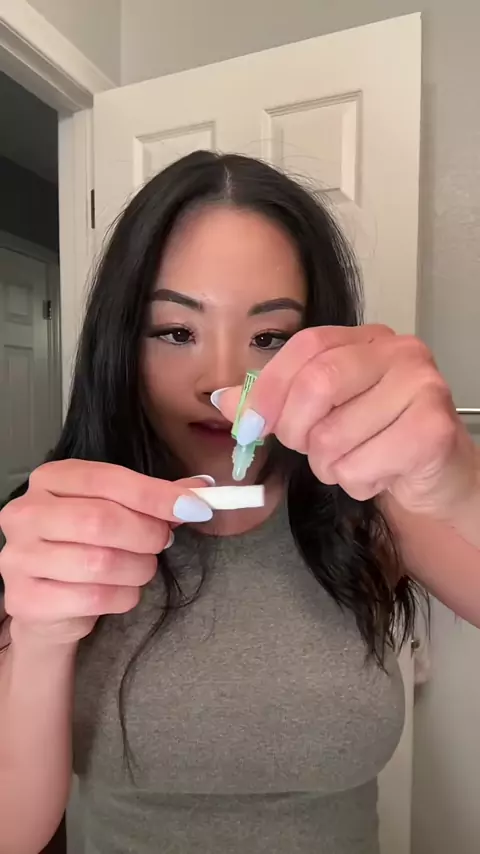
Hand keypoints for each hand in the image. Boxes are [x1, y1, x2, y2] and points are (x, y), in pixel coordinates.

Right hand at [0, 460, 212, 644]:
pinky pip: (95, 598)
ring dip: (138, 568)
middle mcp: (26, 513)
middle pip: (101, 520)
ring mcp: (19, 557)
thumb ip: (155, 498)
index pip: (107, 479)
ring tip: (140, 567)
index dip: (156, 495)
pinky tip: (121, 590)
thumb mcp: (118, 511)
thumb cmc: (85, 546)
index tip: (194, 507)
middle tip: (162, 542)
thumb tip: (200, 488)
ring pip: (101, 563)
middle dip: (147, 534)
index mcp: (49, 479)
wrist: (49, 604)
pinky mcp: (26, 599)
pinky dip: (124, 596)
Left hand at [215, 325, 477, 518]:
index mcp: (366, 338)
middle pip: (318, 384)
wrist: (436, 473)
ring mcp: (422, 386)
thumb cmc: (376, 438)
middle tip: (308, 450)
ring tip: (353, 462)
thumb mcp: (322, 413)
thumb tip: (222, 399)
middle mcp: (399, 351)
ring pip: (335, 436)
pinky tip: (378, 474)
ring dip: (329, 466)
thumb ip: (275, 402)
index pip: (306, 346)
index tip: (249, 426)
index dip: (269, 388)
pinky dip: (357, 483)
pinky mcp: (433, 429)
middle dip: (297, 431)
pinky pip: (362, 466)